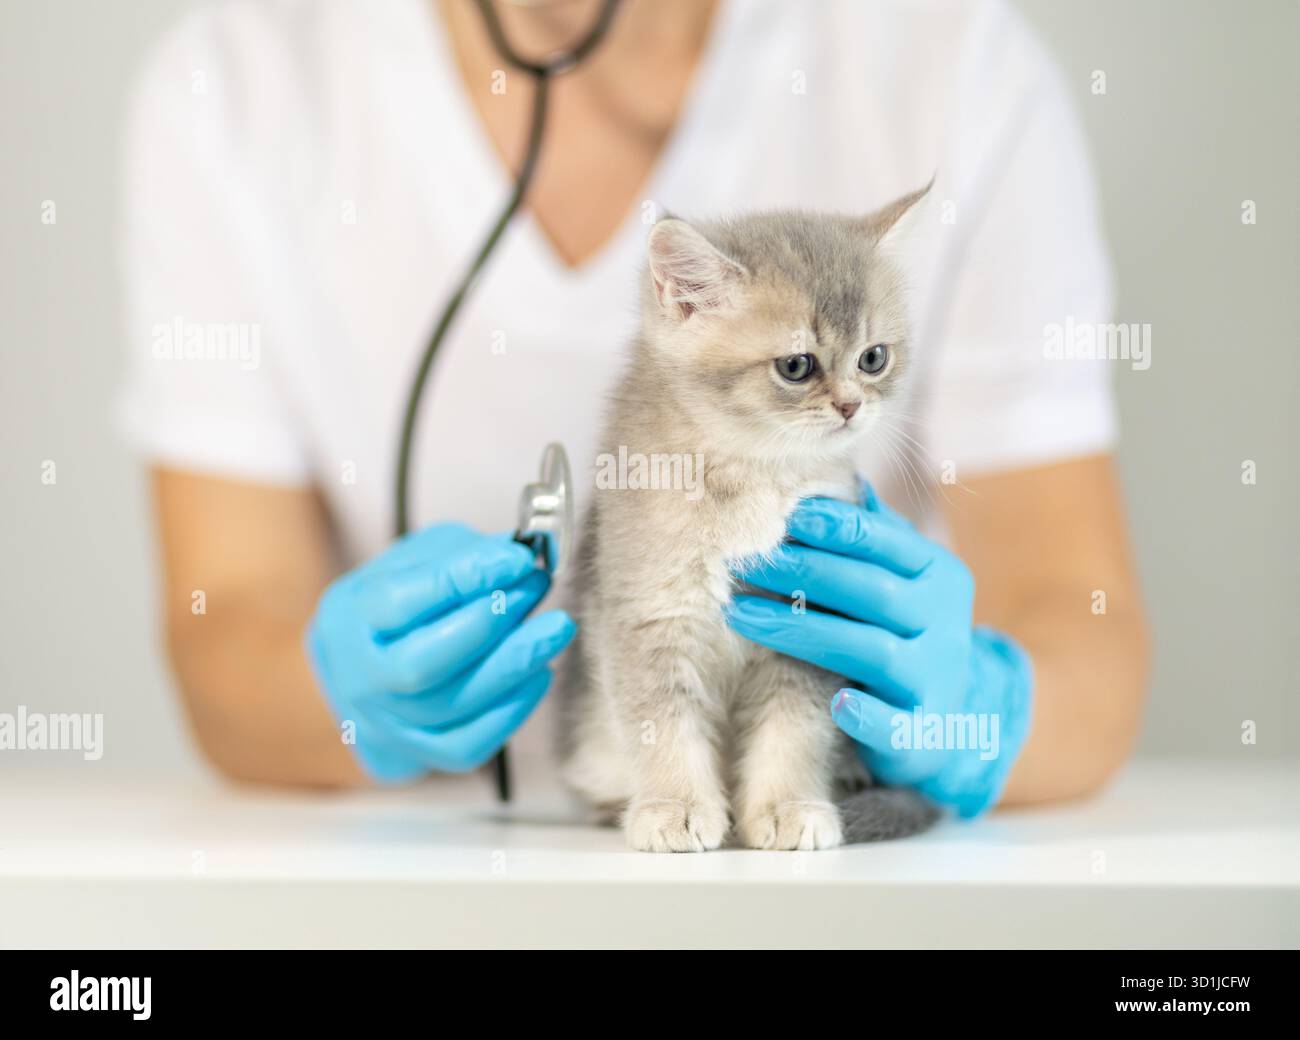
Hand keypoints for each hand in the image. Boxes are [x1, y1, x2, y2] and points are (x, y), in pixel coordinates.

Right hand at [307, 522, 575, 782]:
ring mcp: (389, 721)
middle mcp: (364, 676)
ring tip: (555, 628)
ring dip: (514, 663)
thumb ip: (462, 554)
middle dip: (489, 623)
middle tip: (536, 587)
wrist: (362, 666)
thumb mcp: (416, 560)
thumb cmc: (399, 602)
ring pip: (452, 705)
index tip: (518, 558)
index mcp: (352, 616)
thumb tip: (518, 556)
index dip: (464, 577)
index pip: (402, 601)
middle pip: (423, 664)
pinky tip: (540, 672)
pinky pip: (469, 744)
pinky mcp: (420, 751)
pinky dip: (512, 709)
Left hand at [725, 486, 1031, 816]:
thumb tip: (832, 472)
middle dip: (805, 571)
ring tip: (740, 614)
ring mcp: (933, 677)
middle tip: (746, 559)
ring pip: (870, 650)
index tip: (785, 515)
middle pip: (872, 590)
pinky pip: (892, 723)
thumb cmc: (905, 628)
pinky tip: (833, 703)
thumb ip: (871, 533)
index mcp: (937, 573)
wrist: (955, 716)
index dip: (836, 526)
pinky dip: (865, 714)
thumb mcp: (901, 577)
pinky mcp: (919, 731)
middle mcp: (941, 621)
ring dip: (802, 631)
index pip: (885, 541)